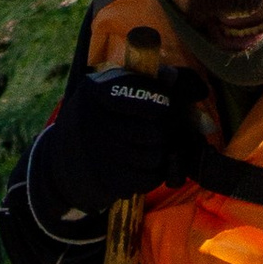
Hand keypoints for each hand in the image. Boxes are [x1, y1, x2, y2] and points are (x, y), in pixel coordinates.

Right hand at [28, 27, 204, 224]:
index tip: (165, 104)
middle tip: (159, 129)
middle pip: (158, 129)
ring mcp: (99, 155)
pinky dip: (153, 173)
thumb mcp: (116, 89)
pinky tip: (140, 164)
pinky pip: (151, 178)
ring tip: (147, 146)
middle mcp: (93, 122)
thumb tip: (198, 89)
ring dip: (160, 152)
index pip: (152, 100)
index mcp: (97, 90)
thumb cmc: (101, 117)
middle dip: (166, 130)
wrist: (64, 161)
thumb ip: (155, 82)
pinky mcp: (107, 181)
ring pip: (157, 155)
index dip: (166, 102)